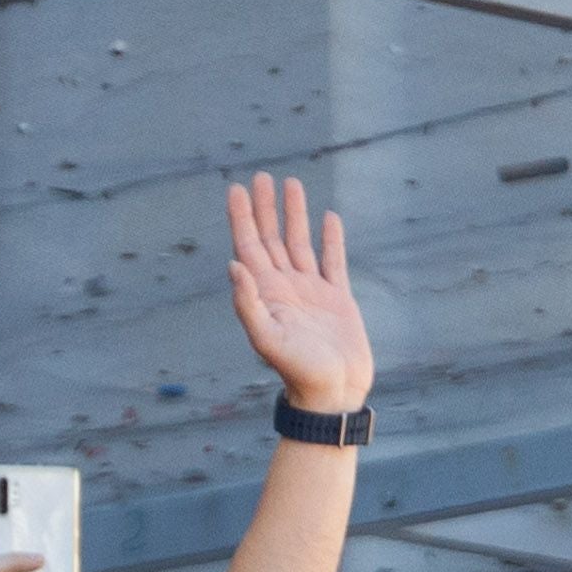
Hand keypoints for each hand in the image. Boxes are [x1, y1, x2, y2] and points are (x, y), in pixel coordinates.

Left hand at [224, 172, 371, 411]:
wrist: (332, 395)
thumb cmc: (298, 372)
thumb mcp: (267, 338)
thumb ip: (248, 303)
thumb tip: (233, 265)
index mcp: (265, 294)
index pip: (250, 247)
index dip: (242, 218)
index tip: (236, 189)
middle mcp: (285, 289)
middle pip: (271, 239)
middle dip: (265, 208)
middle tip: (260, 177)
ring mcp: (311, 292)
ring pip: (300, 243)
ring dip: (294, 215)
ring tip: (291, 184)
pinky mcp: (337, 299)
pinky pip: (332, 261)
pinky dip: (330, 239)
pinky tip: (328, 218)